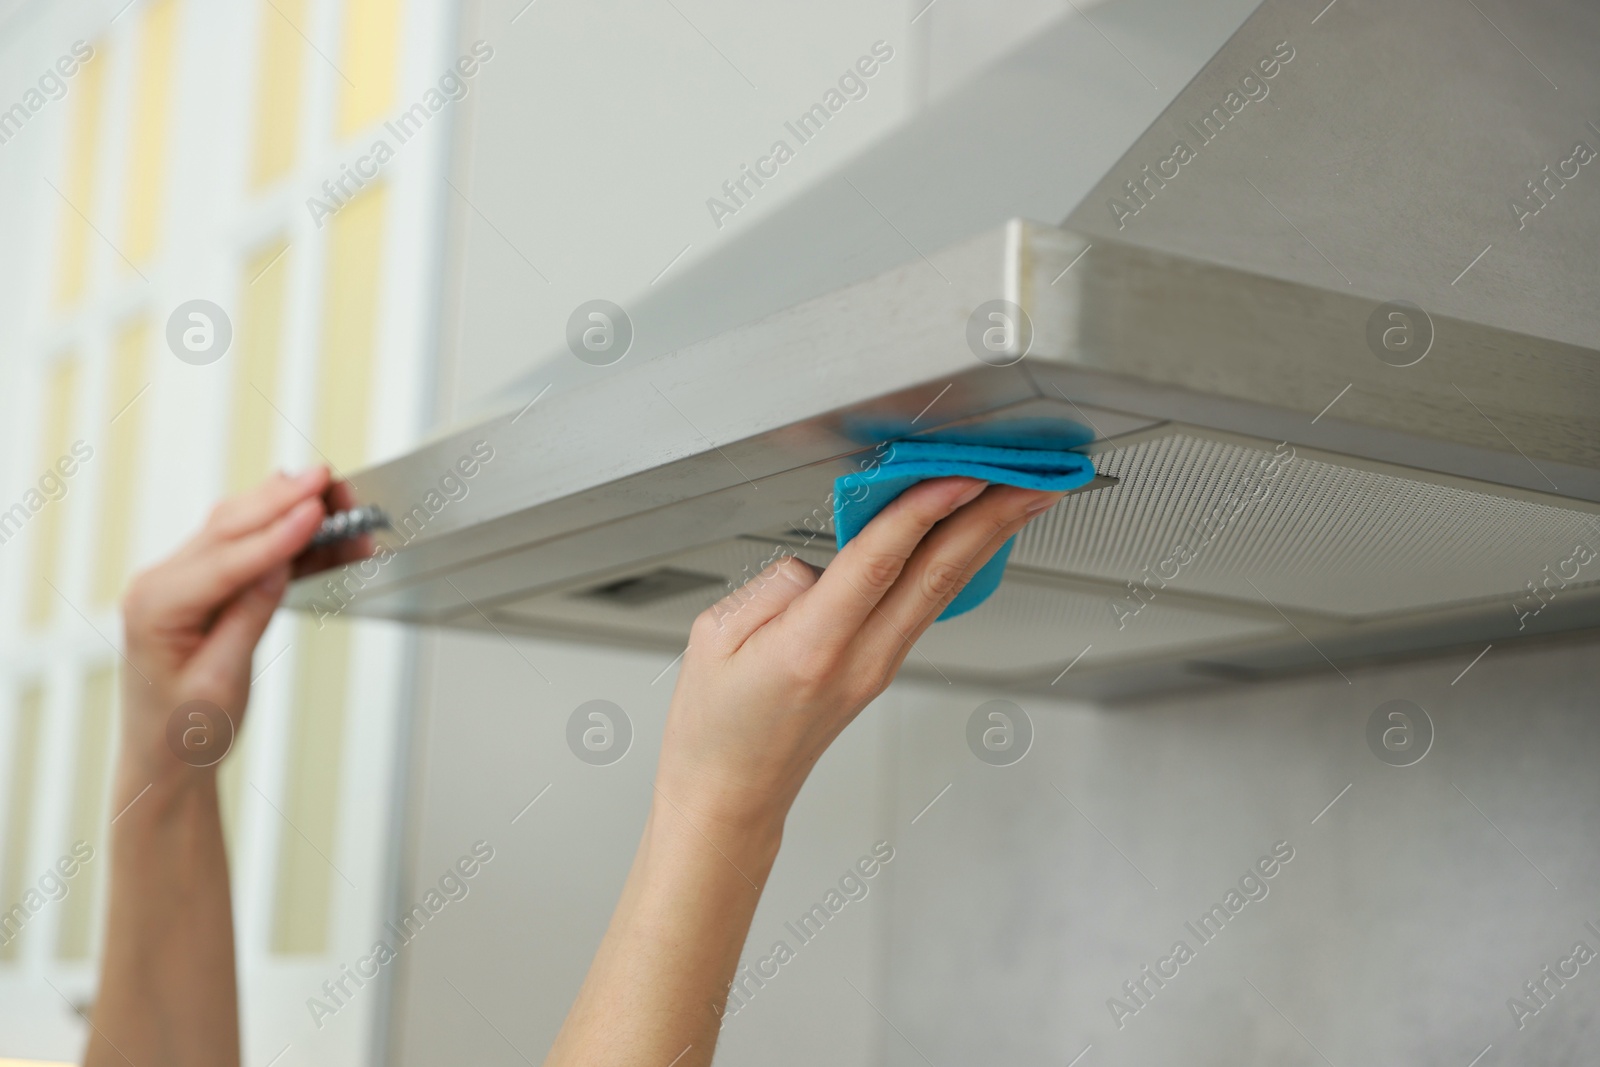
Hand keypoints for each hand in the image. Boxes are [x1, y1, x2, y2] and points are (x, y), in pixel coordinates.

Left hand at [117, 468, 368, 786]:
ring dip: (286, 509)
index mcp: (156, 606)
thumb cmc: (184, 731)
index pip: (228, 559)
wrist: (165, 758)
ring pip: (237, 527)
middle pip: (231, 527)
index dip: (278, 533)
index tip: (317, 509)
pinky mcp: (200, 585)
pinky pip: (243, 548)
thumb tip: (279, 565)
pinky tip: (311, 521)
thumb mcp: (221, 682)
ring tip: (332, 494)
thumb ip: (247, 617)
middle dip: (285, 501)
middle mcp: (160, 583)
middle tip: (329, 479)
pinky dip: (281, 534)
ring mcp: (177, 580)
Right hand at [654, 477, 1064, 837]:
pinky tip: (978, 540)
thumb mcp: (715, 638)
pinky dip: (961, 563)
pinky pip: (929, 605)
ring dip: (989, 537)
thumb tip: (823, 561)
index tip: (959, 474)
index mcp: (812, 647)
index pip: (878, 564)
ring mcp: (878, 668)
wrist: (731, 794)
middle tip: (1032, 475)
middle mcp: (858, 660)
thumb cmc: (715, 725)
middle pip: (938, 576)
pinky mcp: (882, 669)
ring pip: (944, 589)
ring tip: (1025, 496)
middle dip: (990, 519)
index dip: (922, 512)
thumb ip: (773, 586)